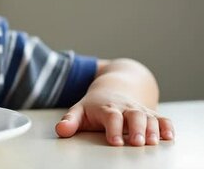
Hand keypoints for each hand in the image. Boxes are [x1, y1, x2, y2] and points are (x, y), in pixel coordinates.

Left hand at [55, 90, 173, 145]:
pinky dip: (167, 126)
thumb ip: (70, 121)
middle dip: (136, 129)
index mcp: (107, 107)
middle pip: (134, 116)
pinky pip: (162, 118)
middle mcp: (125, 108)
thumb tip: (60, 131)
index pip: (111, 116)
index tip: (115, 142)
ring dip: (152, 130)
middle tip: (137, 143)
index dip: (113, 128)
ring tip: (153, 142)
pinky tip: (169, 137)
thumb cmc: (94, 105)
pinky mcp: (151, 114)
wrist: (114, 87)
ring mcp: (139, 110)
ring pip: (149, 117)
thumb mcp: (79, 110)